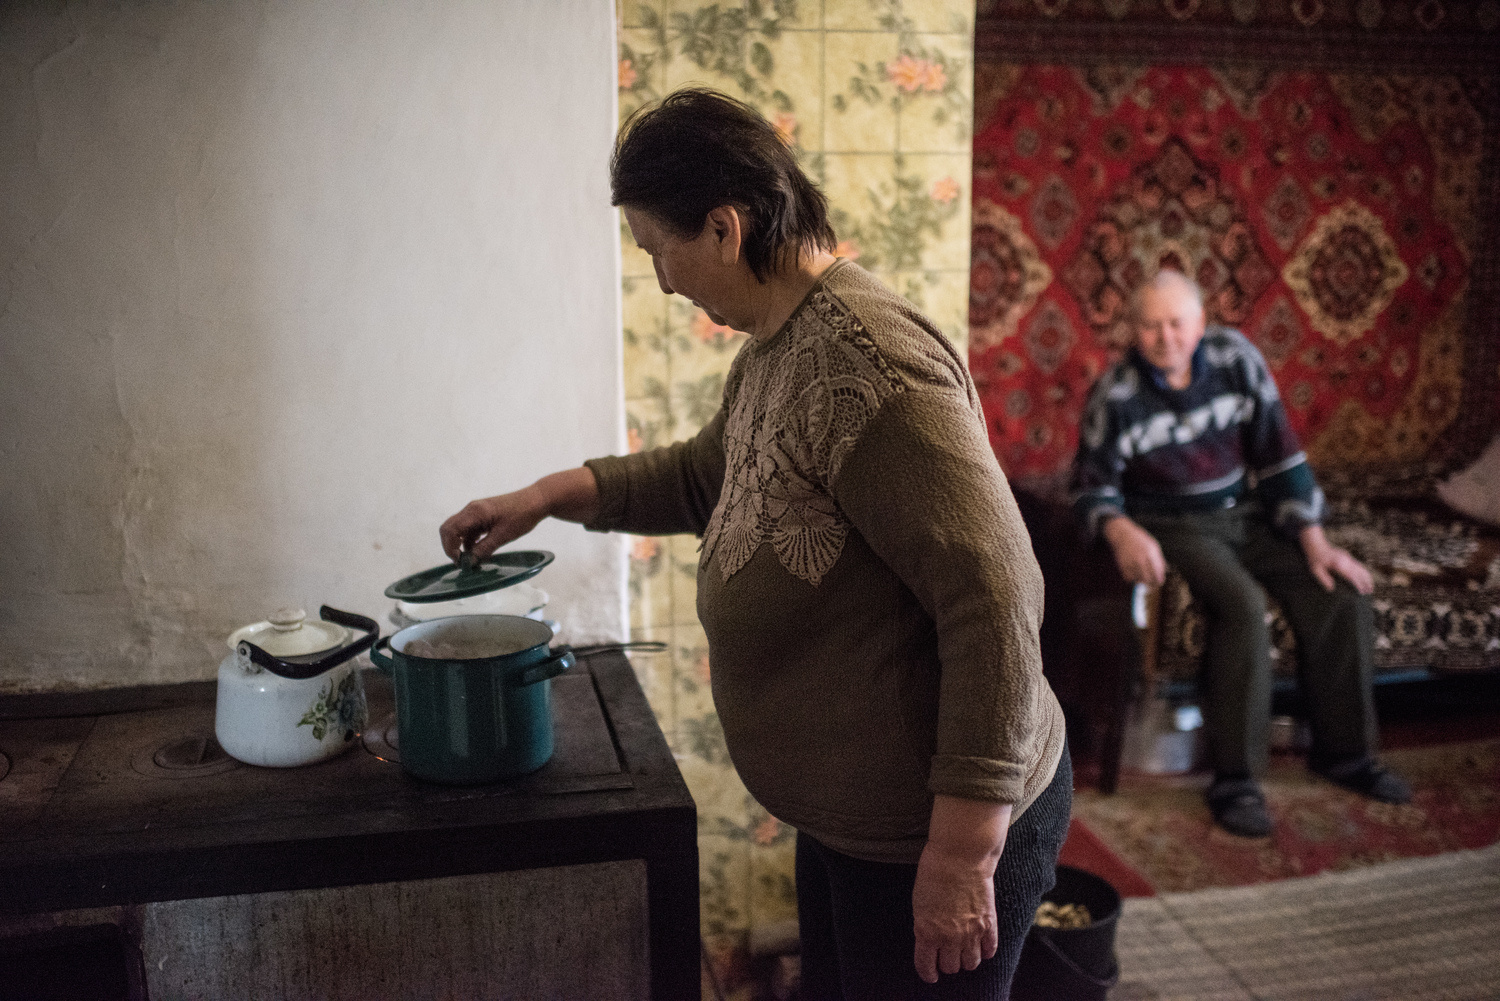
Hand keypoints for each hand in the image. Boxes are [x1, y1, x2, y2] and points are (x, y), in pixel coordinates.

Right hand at [439, 485, 549, 561]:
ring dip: (462, 545)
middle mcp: (471, 509)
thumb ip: (484, 549)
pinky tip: (480, 551)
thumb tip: (470, 562)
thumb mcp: (503, 536)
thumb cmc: (522, 515)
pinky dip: (471, 541)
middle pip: (449, 529)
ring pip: (459, 530)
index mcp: (474, 512)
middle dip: (451, 547)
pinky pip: (470, 529)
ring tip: (474, 559)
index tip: (460, 562)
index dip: (449, 548)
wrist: (537, 501)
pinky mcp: (483, 515)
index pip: (449, 530)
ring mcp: (476, 511)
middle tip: (462, 563)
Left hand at [913, 796, 1009, 983]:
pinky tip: (981, 948)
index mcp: (926, 932)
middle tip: (946, 956)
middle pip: (950, 967)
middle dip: (946, 964)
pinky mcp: (989, 924)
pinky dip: (985, 952)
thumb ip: (924, 925)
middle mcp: (949, 938)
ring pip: (970, 964)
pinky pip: (989, 950)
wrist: (960, 856)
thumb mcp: (919, 903)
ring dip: (966, 960)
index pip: (926, 966)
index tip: (930, 974)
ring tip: (963, 952)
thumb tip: (928, 940)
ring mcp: (971, 933)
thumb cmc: (933, 873)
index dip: (928, 973)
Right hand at [1103, 516, 1166, 586]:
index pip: (1157, 572)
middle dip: (1151, 583)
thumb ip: (1159, 559)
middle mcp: (1140, 558)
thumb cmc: (1141, 540)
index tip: (1159, 582)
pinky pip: (1129, 578)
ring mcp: (1130, 561)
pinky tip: (1134, 573)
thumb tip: (1164, 573)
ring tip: (1142, 576)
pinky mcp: (1122, 565)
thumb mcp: (1153, 546)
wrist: (1122, 534)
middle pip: (1148, 578)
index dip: (1159, 579)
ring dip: (1141, 580)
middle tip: (1152, 583)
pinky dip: (1132, 578)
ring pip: (1138, 579)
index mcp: (1150, 552)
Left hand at [1299, 525, 1372, 593]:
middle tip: (1369, 593)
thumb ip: (1324, 579)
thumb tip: (1332, 589)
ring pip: (1361, 568)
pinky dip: (1364, 573)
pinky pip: (1359, 566)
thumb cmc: (1315, 559)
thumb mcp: (1315, 570)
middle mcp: (1346, 561)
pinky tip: (1365, 578)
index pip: (1352, 576)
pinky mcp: (1348, 557)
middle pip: (1360, 573)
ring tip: (1371, 587)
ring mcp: (1348, 558)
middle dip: (1366, 583)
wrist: (1316, 545)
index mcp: (1339, 564)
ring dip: (1367, 578)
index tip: (1362, 593)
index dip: (1358, 585)